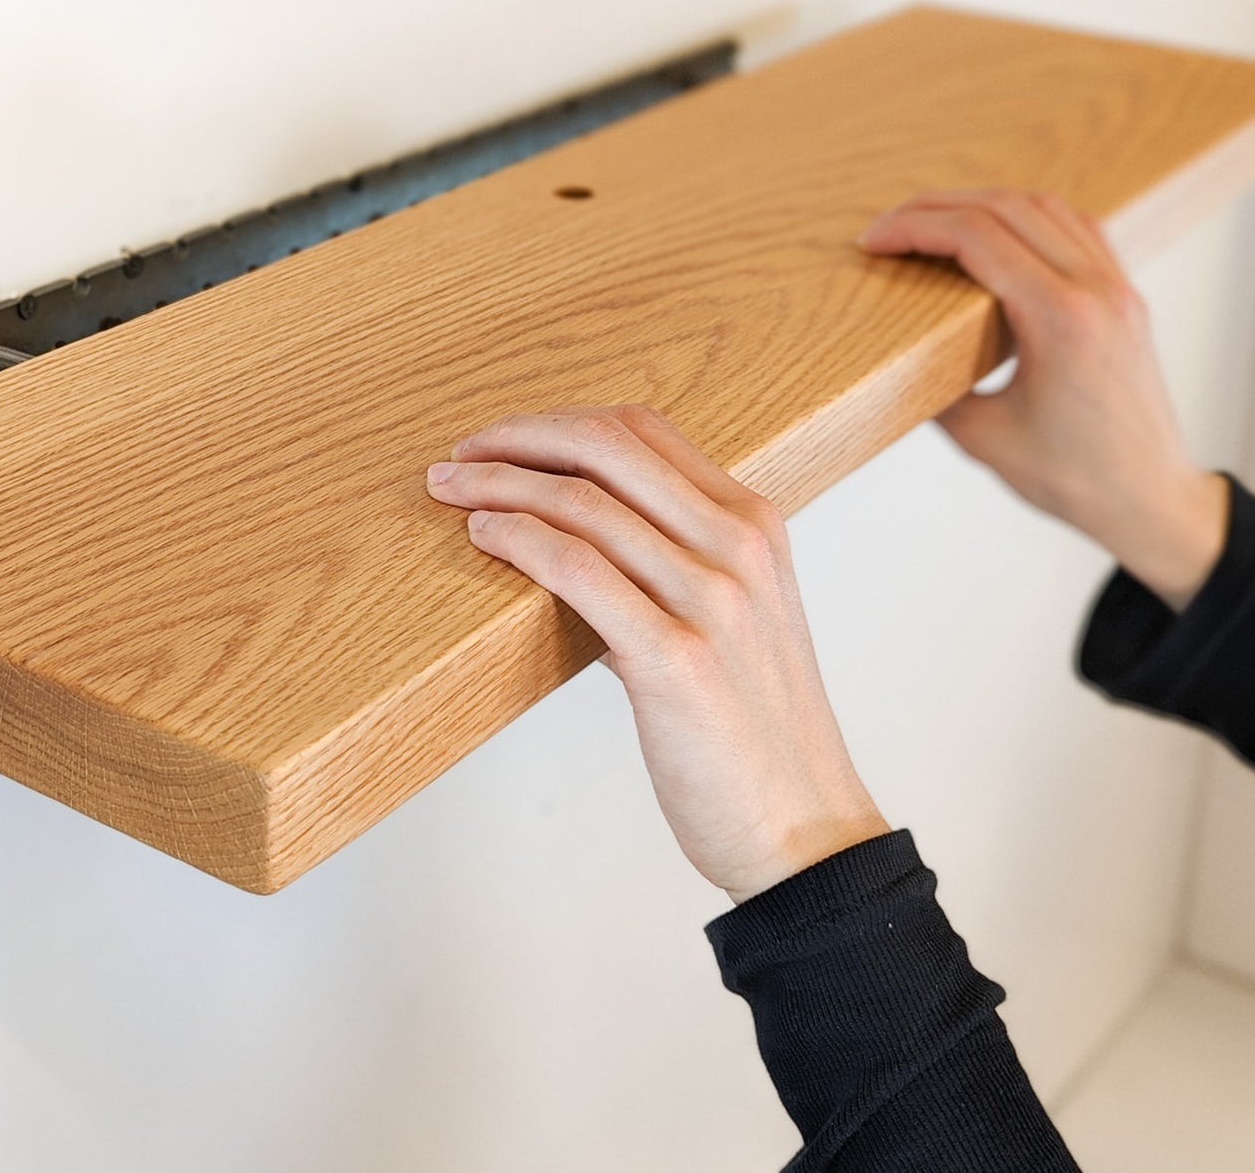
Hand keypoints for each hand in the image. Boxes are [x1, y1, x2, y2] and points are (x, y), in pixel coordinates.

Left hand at [425, 404, 888, 902]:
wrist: (803, 831)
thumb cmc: (756, 734)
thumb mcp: (736, 622)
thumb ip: (674, 568)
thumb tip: (576, 543)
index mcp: (756, 527)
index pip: (645, 432)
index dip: (559, 422)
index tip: (503, 441)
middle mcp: (739, 547)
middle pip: (609, 446)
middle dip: (518, 437)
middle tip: (459, 455)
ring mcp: (713, 600)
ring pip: (584, 502)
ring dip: (499, 485)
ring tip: (451, 493)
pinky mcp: (677, 659)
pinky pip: (577, 569)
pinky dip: (519, 539)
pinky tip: (484, 537)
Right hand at [857, 189, 1226, 610]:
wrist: (1151, 498)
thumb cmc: (1077, 479)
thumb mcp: (984, 438)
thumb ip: (937, 389)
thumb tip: (899, 355)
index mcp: (1062, 320)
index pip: (977, 238)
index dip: (915, 228)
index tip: (874, 241)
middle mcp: (1096, 290)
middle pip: (1006, 207)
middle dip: (935, 206)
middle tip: (888, 226)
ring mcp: (1118, 287)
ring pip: (1044, 206)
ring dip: (981, 204)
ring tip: (933, 223)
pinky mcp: (1125, 295)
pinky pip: (1075, 227)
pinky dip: (1026, 217)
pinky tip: (996, 235)